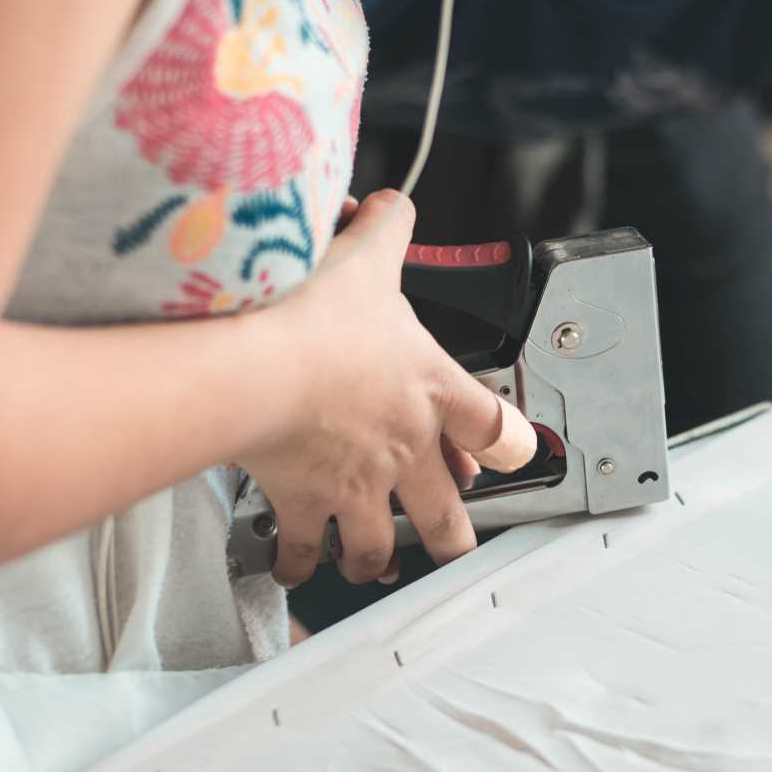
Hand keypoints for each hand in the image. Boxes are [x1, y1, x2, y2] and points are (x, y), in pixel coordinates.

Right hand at [239, 190, 536, 586]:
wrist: (259, 363)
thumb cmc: (316, 314)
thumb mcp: (367, 255)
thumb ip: (388, 226)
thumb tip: (391, 204)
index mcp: (430, 391)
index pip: (493, 427)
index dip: (510, 445)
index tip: (512, 455)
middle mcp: (404, 449)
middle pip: (446, 513)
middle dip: (451, 537)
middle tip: (452, 545)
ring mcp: (356, 485)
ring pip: (378, 547)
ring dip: (374, 560)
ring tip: (372, 566)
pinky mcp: (304, 502)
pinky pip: (305, 551)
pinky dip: (298, 565)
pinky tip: (294, 566)